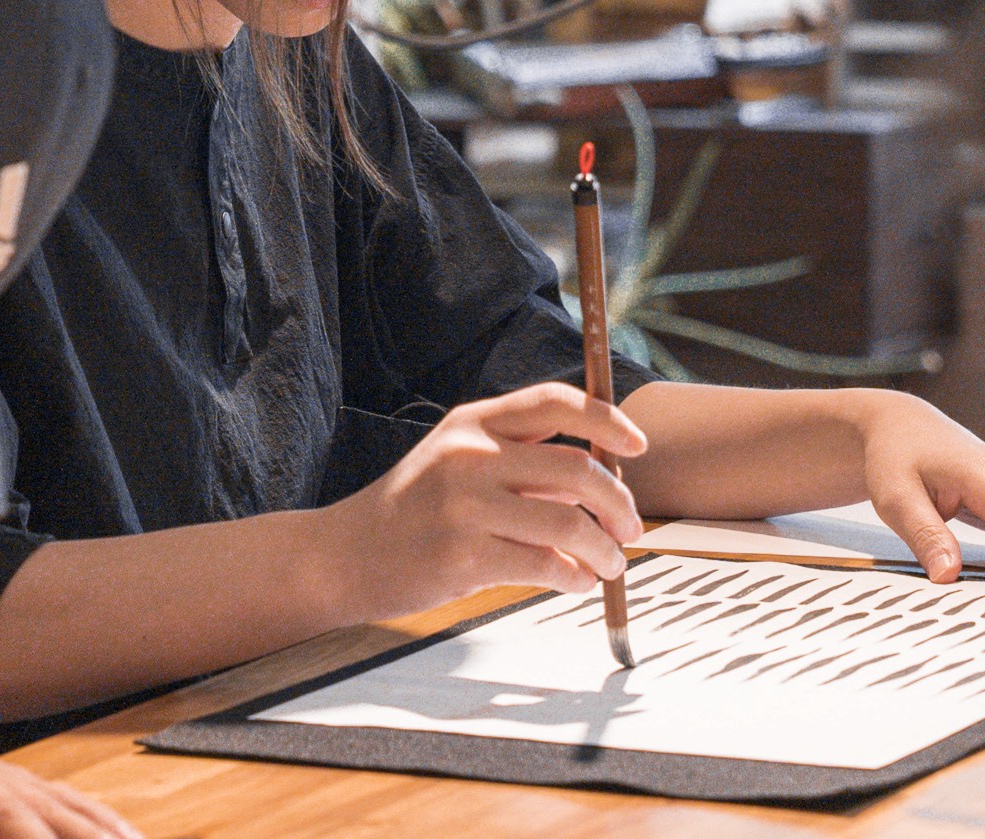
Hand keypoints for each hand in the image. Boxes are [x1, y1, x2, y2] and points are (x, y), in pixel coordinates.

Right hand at [331, 381, 647, 618]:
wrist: (346, 554)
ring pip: (568, 523)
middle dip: (618, 502)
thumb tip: (600, 479)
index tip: (638, 444)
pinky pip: (544, 566)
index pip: (555, 402)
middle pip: (576, 468)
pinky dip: (575, 577)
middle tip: (630, 527)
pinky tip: (577, 582)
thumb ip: (520, 461)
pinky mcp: (463, 556)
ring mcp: (464, 505)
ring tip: (611, 563)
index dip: (607, 419)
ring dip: (604, 549)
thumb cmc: (412, 510)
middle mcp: (469, 455)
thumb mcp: (457, 460)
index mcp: (473, 422)